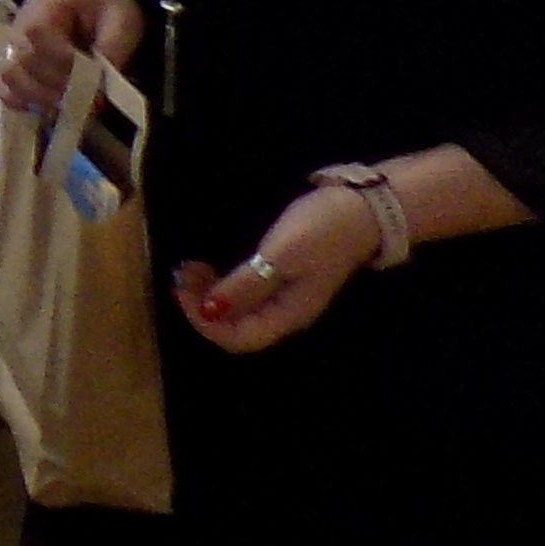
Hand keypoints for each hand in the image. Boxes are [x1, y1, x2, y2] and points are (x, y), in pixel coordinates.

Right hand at [0, 0, 143, 116]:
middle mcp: (20, 24)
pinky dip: (21, 103)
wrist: (91, 4)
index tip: (92, 77)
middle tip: (86, 99)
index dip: (62, 59)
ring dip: (38, 97)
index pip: (38, 31)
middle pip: (22, 60)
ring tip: (69, 106)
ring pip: (8, 78)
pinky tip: (47, 109)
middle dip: (56, 85)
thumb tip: (99, 89)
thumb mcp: (121, 20)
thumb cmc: (105, 10)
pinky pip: (3, 89)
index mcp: (48, 2)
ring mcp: (12, 47)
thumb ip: (113, 49)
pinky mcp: (12, 67)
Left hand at [172, 188, 371, 354]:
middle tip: (183, 273)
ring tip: (190, 267)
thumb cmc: (321, 230)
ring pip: (236, 309)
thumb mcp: (279, 257)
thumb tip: (209, 312)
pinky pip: (243, 291)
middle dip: (201, 306)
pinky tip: (208, 266)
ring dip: (207, 293)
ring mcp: (284, 295)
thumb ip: (246, 287)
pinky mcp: (281, 276)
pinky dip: (220, 283)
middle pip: (234, 327)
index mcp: (287, 315)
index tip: (182, 290)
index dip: (204, 322)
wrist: (363, 207)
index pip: (237, 339)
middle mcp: (284, 312)